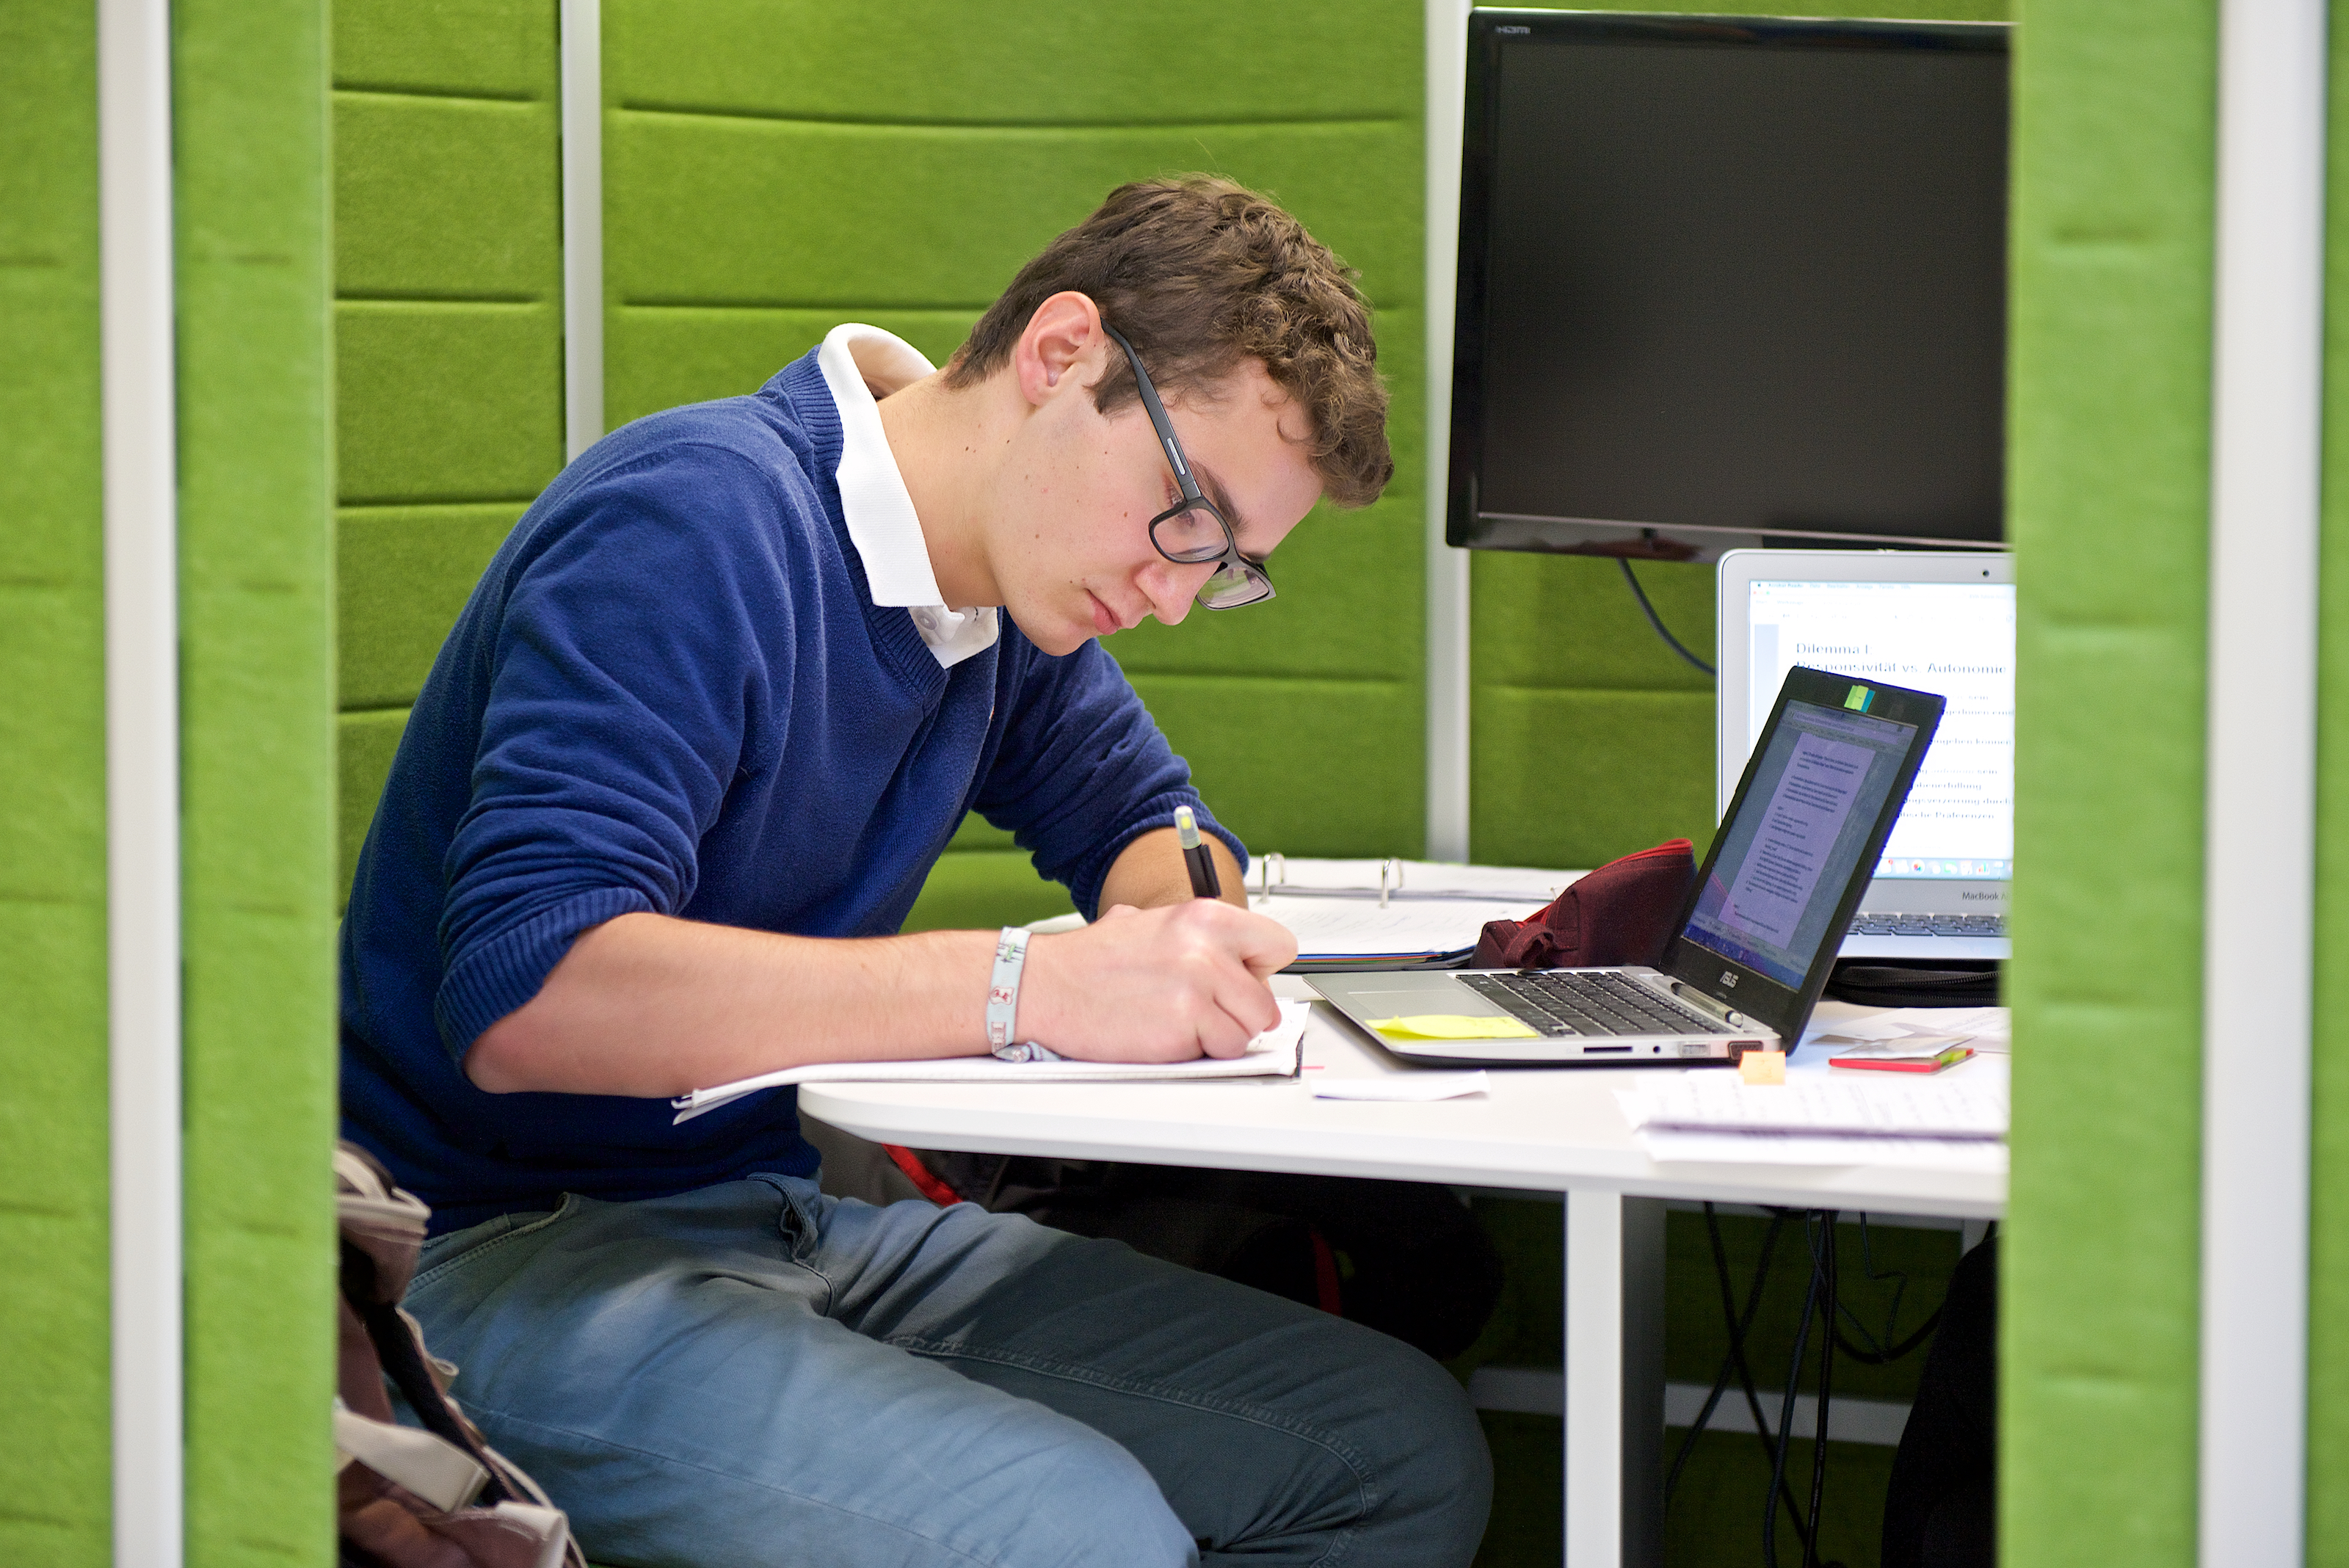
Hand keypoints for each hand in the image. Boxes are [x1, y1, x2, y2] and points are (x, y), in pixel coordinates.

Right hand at [1017, 900, 1297, 1061]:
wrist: (1045, 985)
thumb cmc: (1091, 961)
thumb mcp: (1150, 923)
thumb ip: (1198, 938)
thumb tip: (1232, 958)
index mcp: (1204, 916)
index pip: (1277, 945)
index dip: (1259, 970)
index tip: (1242, 980)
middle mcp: (1207, 948)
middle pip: (1265, 1000)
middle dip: (1239, 1013)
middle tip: (1203, 1012)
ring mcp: (1197, 989)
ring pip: (1248, 1030)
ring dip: (1219, 1036)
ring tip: (1180, 1024)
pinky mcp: (1184, 1027)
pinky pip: (1221, 1052)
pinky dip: (1199, 1053)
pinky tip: (1167, 1035)